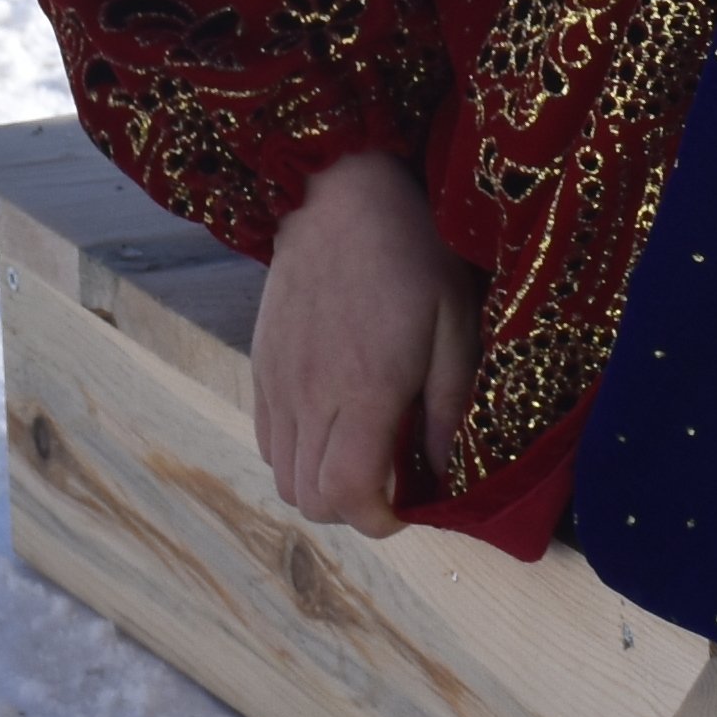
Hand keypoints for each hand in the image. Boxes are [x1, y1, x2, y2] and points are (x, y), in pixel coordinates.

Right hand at [245, 150, 477, 536]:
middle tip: (391, 484)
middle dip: (352, 510)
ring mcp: (277, 383)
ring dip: (321, 486)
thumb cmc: (413, 254)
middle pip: (308, 499)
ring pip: (282, 476)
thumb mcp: (455, 326)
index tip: (408, 508)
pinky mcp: (260, 366)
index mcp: (364, 391)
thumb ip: (447, 407)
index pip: (346, 494)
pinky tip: (331, 427)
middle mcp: (310, 397)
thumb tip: (442, 475)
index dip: (377, 520)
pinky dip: (296, 456)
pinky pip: (266, 440)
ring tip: (362, 458)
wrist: (338, 196)